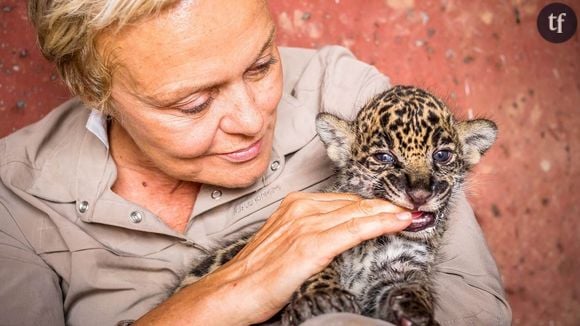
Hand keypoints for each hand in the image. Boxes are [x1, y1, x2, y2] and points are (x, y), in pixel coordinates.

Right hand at [136, 192, 410, 325]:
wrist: (233, 292)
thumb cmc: (257, 272)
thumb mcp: (288, 242)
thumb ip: (313, 233)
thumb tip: (340, 234)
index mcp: (296, 205)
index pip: (347, 201)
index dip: (375, 204)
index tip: (397, 207)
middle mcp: (302, 209)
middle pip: (356, 203)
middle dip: (388, 205)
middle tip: (415, 207)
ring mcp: (306, 225)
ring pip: (358, 214)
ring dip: (390, 212)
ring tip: (416, 213)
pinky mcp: (310, 246)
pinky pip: (353, 231)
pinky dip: (379, 224)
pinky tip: (398, 222)